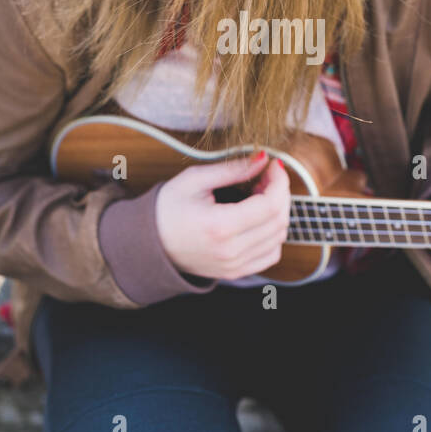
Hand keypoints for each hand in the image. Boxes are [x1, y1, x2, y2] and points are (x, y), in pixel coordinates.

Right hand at [156, 150, 290, 280]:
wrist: (149, 243)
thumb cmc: (167, 209)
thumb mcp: (195, 180)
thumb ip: (232, 169)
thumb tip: (262, 159)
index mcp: (220, 226)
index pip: (270, 205)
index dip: (279, 181)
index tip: (272, 166)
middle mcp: (231, 250)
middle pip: (278, 221)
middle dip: (280, 193)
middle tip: (266, 177)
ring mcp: (235, 265)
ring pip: (279, 238)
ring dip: (278, 212)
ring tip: (261, 195)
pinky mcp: (236, 272)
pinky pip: (271, 254)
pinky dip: (274, 235)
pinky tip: (259, 219)